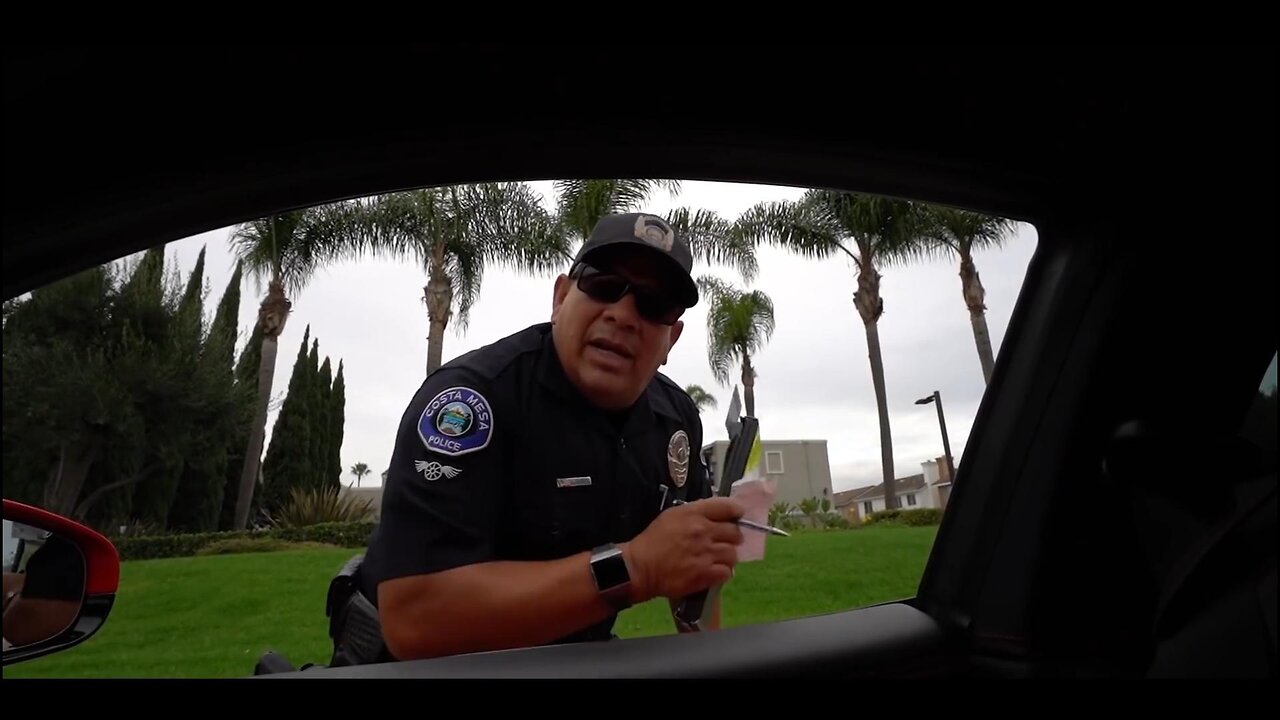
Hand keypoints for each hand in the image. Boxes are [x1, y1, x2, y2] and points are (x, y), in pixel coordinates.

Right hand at [623, 497, 744, 602]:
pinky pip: (727, 572)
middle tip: (725, 541)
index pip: (728, 506)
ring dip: (727, 557)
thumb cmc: (654, 540)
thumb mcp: (672, 516)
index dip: (736, 511)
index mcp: (694, 514)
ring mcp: (706, 554)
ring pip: (733, 554)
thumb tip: (716, 515)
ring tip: (718, 559)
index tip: (737, 516)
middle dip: (732, 537)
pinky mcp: (705, 574)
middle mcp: (703, 531)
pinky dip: (722, 572)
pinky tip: (714, 571)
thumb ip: (696, 513)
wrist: (640, 567)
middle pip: (735, 532)